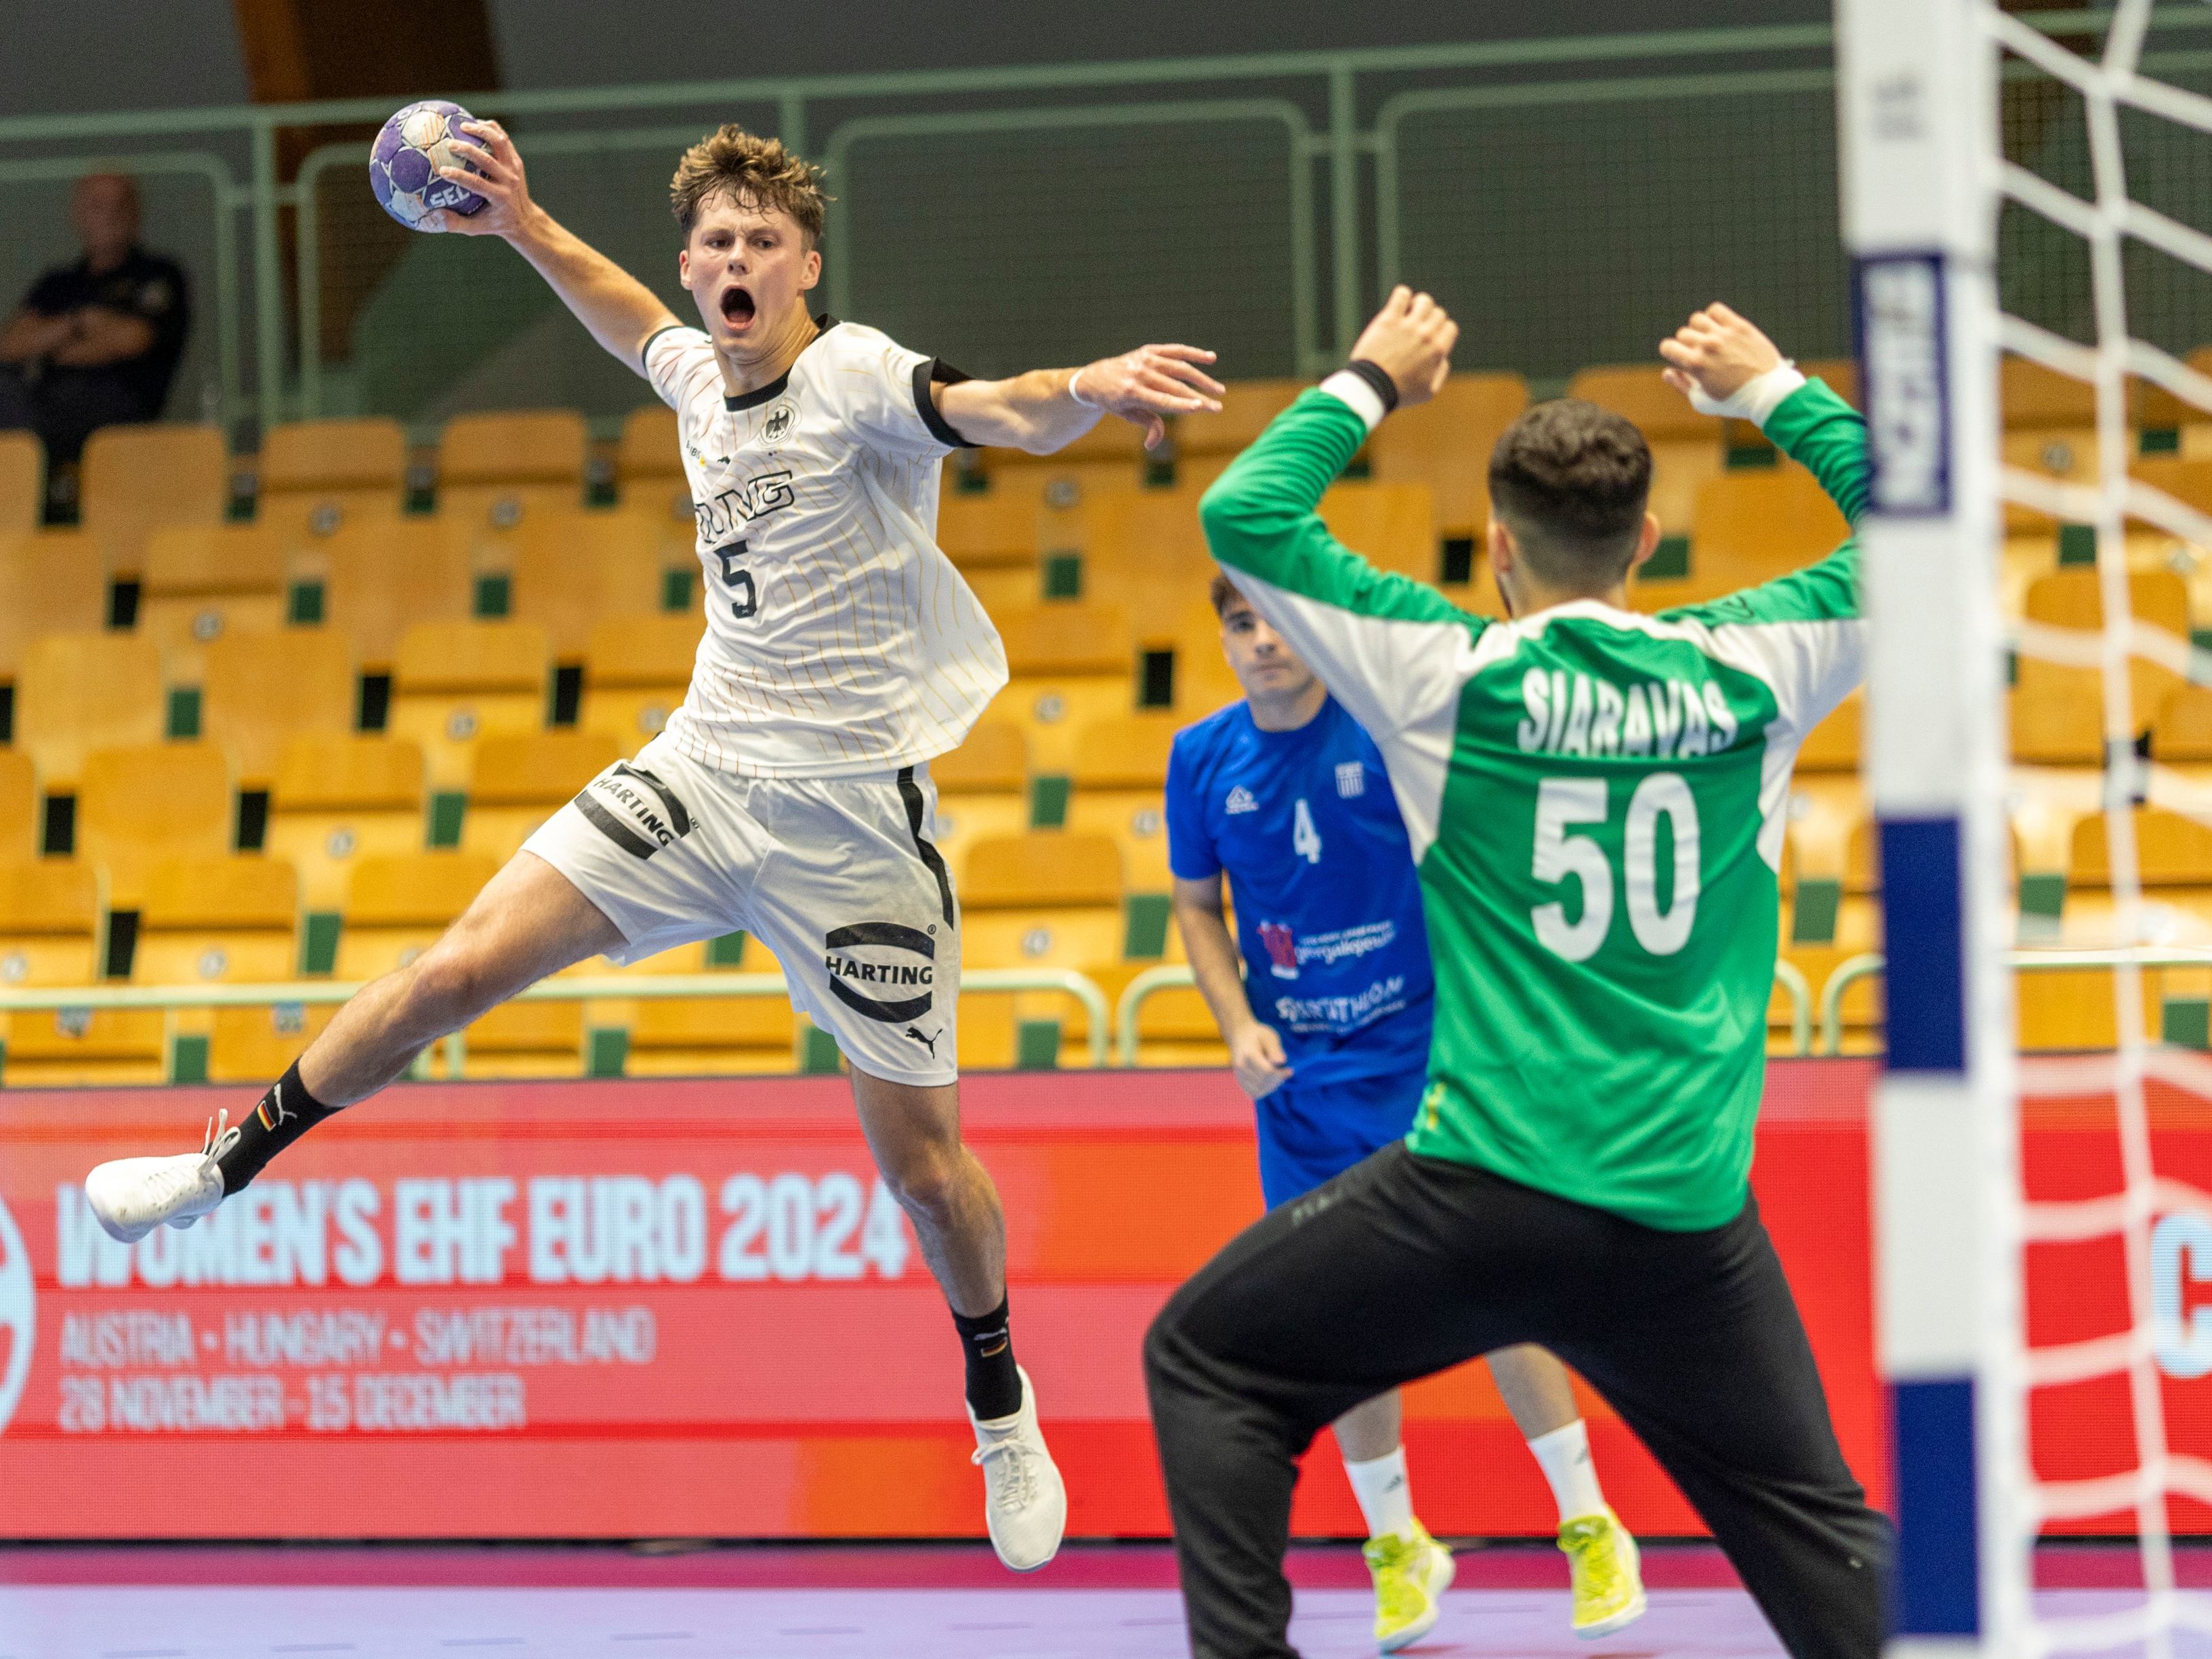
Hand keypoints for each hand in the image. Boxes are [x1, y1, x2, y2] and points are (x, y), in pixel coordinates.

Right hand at [425, 119, 532, 236]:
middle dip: (468, 150)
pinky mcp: (515, 160)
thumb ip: (455, 223)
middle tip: (449, 144)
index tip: (442, 170)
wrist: (524, 218)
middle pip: (488, 161)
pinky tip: (473, 123)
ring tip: (462, 125)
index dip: (460, 176)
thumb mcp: (476, 228)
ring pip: (500, 143)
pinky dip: (490, 128)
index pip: (477, 184)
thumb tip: (431, 215)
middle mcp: (509, 181)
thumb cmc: (494, 223)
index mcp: (499, 198)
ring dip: (481, 131)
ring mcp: (514, 169)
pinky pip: (503, 139)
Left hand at [1069, 344, 1223, 448]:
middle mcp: (1139, 373)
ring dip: (1202, 378)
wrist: (1096, 377)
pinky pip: (1175, 350)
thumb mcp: (1127, 415)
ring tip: (1219, 390)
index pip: (1162, 400)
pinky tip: (1211, 358)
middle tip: (1218, 407)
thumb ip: (1147, 425)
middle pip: (1175, 386)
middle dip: (1199, 397)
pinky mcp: (1150, 350)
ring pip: (1180, 367)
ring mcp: (1145, 359)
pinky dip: (1194, 353)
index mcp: (1131, 392)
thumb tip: (1152, 444)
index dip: (1182, 404)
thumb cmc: (1114, 401)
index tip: (1201, 407)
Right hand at [1227, 1022, 1292, 1100]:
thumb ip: (1275, 1049)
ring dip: (1271, 1086)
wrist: (1239, 1036)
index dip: (1280, 1074)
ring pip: (1259, 1090)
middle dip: (1277, 1080)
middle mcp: (1241, 1066)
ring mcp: (1238, 1075)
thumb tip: (1281, 1061)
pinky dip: (1264, 1090)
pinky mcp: (1239, 1080)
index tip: (1290, 1070)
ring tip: (1277, 1076)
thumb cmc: (1257, 1035)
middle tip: (1285, 1073)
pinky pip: (1253, 1093)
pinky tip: (1269, 1082)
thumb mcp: (1269, 1036)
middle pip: (1263, 1082)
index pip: (1266, 1071)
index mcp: (1249, 1054)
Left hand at [1348, 285, 1457, 406]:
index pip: (1450, 327)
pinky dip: (1402, 296)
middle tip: (1415, 330)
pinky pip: (1401, 295)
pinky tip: (1397, 307)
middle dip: (1429, 320)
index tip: (1428, 338)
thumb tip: (1443, 357)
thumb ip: (1441, 372)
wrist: (1372, 388)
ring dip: (1418, 305)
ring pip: (1424, 300)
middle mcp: (1426, 335)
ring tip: (1408, 314)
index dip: (1440, 332)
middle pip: (1438, 313)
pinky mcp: (1388, 320)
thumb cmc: (1399, 393)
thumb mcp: (1428, 391)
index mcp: (1438, 350)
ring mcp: (1407, 326)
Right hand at [1659, 302, 1782, 406]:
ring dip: (1698, 328)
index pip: (1667, 346)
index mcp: (1695, 365)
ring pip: (1697, 318)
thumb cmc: (1735, 402)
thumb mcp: (1703, 402)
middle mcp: (1707, 346)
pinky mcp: (1740, 326)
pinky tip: (1718, 327)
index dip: (1670, 353)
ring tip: (1708, 338)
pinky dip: (1713, 316)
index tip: (1679, 358)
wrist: (1769, 393)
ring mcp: (1724, 334)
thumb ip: (1681, 386)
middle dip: (1686, 344)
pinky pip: (1716, 309)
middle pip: (1682, 333)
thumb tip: (1667, 372)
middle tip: (1700, 354)